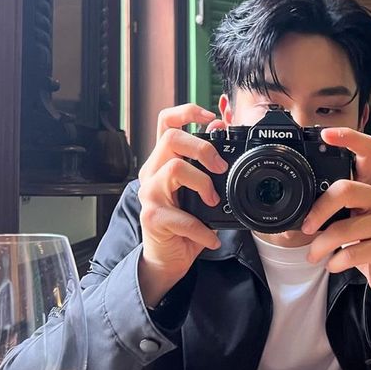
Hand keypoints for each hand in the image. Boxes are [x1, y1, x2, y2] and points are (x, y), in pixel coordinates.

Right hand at [137, 103, 227, 307]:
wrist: (168, 258)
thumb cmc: (184, 222)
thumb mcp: (199, 189)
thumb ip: (206, 161)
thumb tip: (220, 126)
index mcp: (163, 160)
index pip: (166, 122)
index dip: (187, 111)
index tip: (211, 117)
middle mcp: (152, 172)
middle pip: (171, 138)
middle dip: (203, 148)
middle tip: (221, 168)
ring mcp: (149, 194)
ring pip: (175, 168)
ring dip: (203, 184)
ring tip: (214, 202)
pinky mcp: (152, 217)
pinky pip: (180, 216)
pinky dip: (201, 229)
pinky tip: (210, 238)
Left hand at [301, 128, 370, 312]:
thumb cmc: (365, 238)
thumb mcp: (349, 216)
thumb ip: (330, 206)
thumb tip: (293, 216)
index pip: (367, 150)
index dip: (348, 138)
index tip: (325, 134)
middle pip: (346, 189)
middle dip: (319, 210)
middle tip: (306, 227)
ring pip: (345, 227)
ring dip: (321, 245)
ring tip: (314, 254)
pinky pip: (353, 251)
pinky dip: (335, 261)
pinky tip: (333, 263)